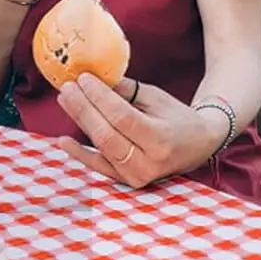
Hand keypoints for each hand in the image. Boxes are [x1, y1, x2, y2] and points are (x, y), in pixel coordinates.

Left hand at [53, 73, 226, 187]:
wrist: (197, 146)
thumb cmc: (177, 118)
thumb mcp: (157, 98)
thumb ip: (126, 91)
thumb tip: (96, 79)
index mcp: (160, 139)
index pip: (122, 117)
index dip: (100, 97)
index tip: (84, 78)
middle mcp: (149, 162)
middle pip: (106, 134)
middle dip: (83, 108)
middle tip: (68, 87)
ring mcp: (137, 176)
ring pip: (100, 148)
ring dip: (79, 122)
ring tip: (65, 100)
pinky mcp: (127, 181)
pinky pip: (99, 167)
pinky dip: (80, 154)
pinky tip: (63, 140)